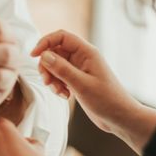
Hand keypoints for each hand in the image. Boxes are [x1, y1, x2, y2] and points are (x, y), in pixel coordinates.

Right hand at [31, 30, 155, 152]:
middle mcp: (82, 58)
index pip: (61, 37)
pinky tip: (65, 96)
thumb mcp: (82, 85)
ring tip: (59, 92)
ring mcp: (79, 69)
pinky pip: (59, 76)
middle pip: (55, 51)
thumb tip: (44, 55)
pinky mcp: (77, 80)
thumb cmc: (108, 100)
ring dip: (52, 78)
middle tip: (48, 81)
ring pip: (55, 65)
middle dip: (47, 66)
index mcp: (86, 52)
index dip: (45, 42)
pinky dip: (57, 85)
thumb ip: (62, 69)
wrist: (121, 118)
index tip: (34, 55)